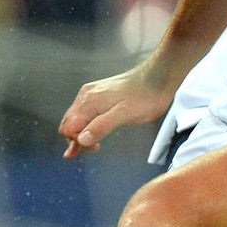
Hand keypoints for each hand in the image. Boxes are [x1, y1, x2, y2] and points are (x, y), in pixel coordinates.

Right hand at [58, 62, 176, 158]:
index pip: (68, 128)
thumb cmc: (145, 97)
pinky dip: (85, 125)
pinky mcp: (99, 94)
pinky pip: (84, 112)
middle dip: (75, 139)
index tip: (94, 148)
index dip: (76, 142)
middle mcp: (85, 96)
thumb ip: (101, 126)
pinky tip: (95, 132)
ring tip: (94, 145)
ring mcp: (91, 93)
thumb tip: (81, 140)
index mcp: (89, 102)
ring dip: (80, 133)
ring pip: (75, 118)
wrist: (158, 77)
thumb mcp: (124, 115)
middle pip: (68, 123)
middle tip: (94, 149)